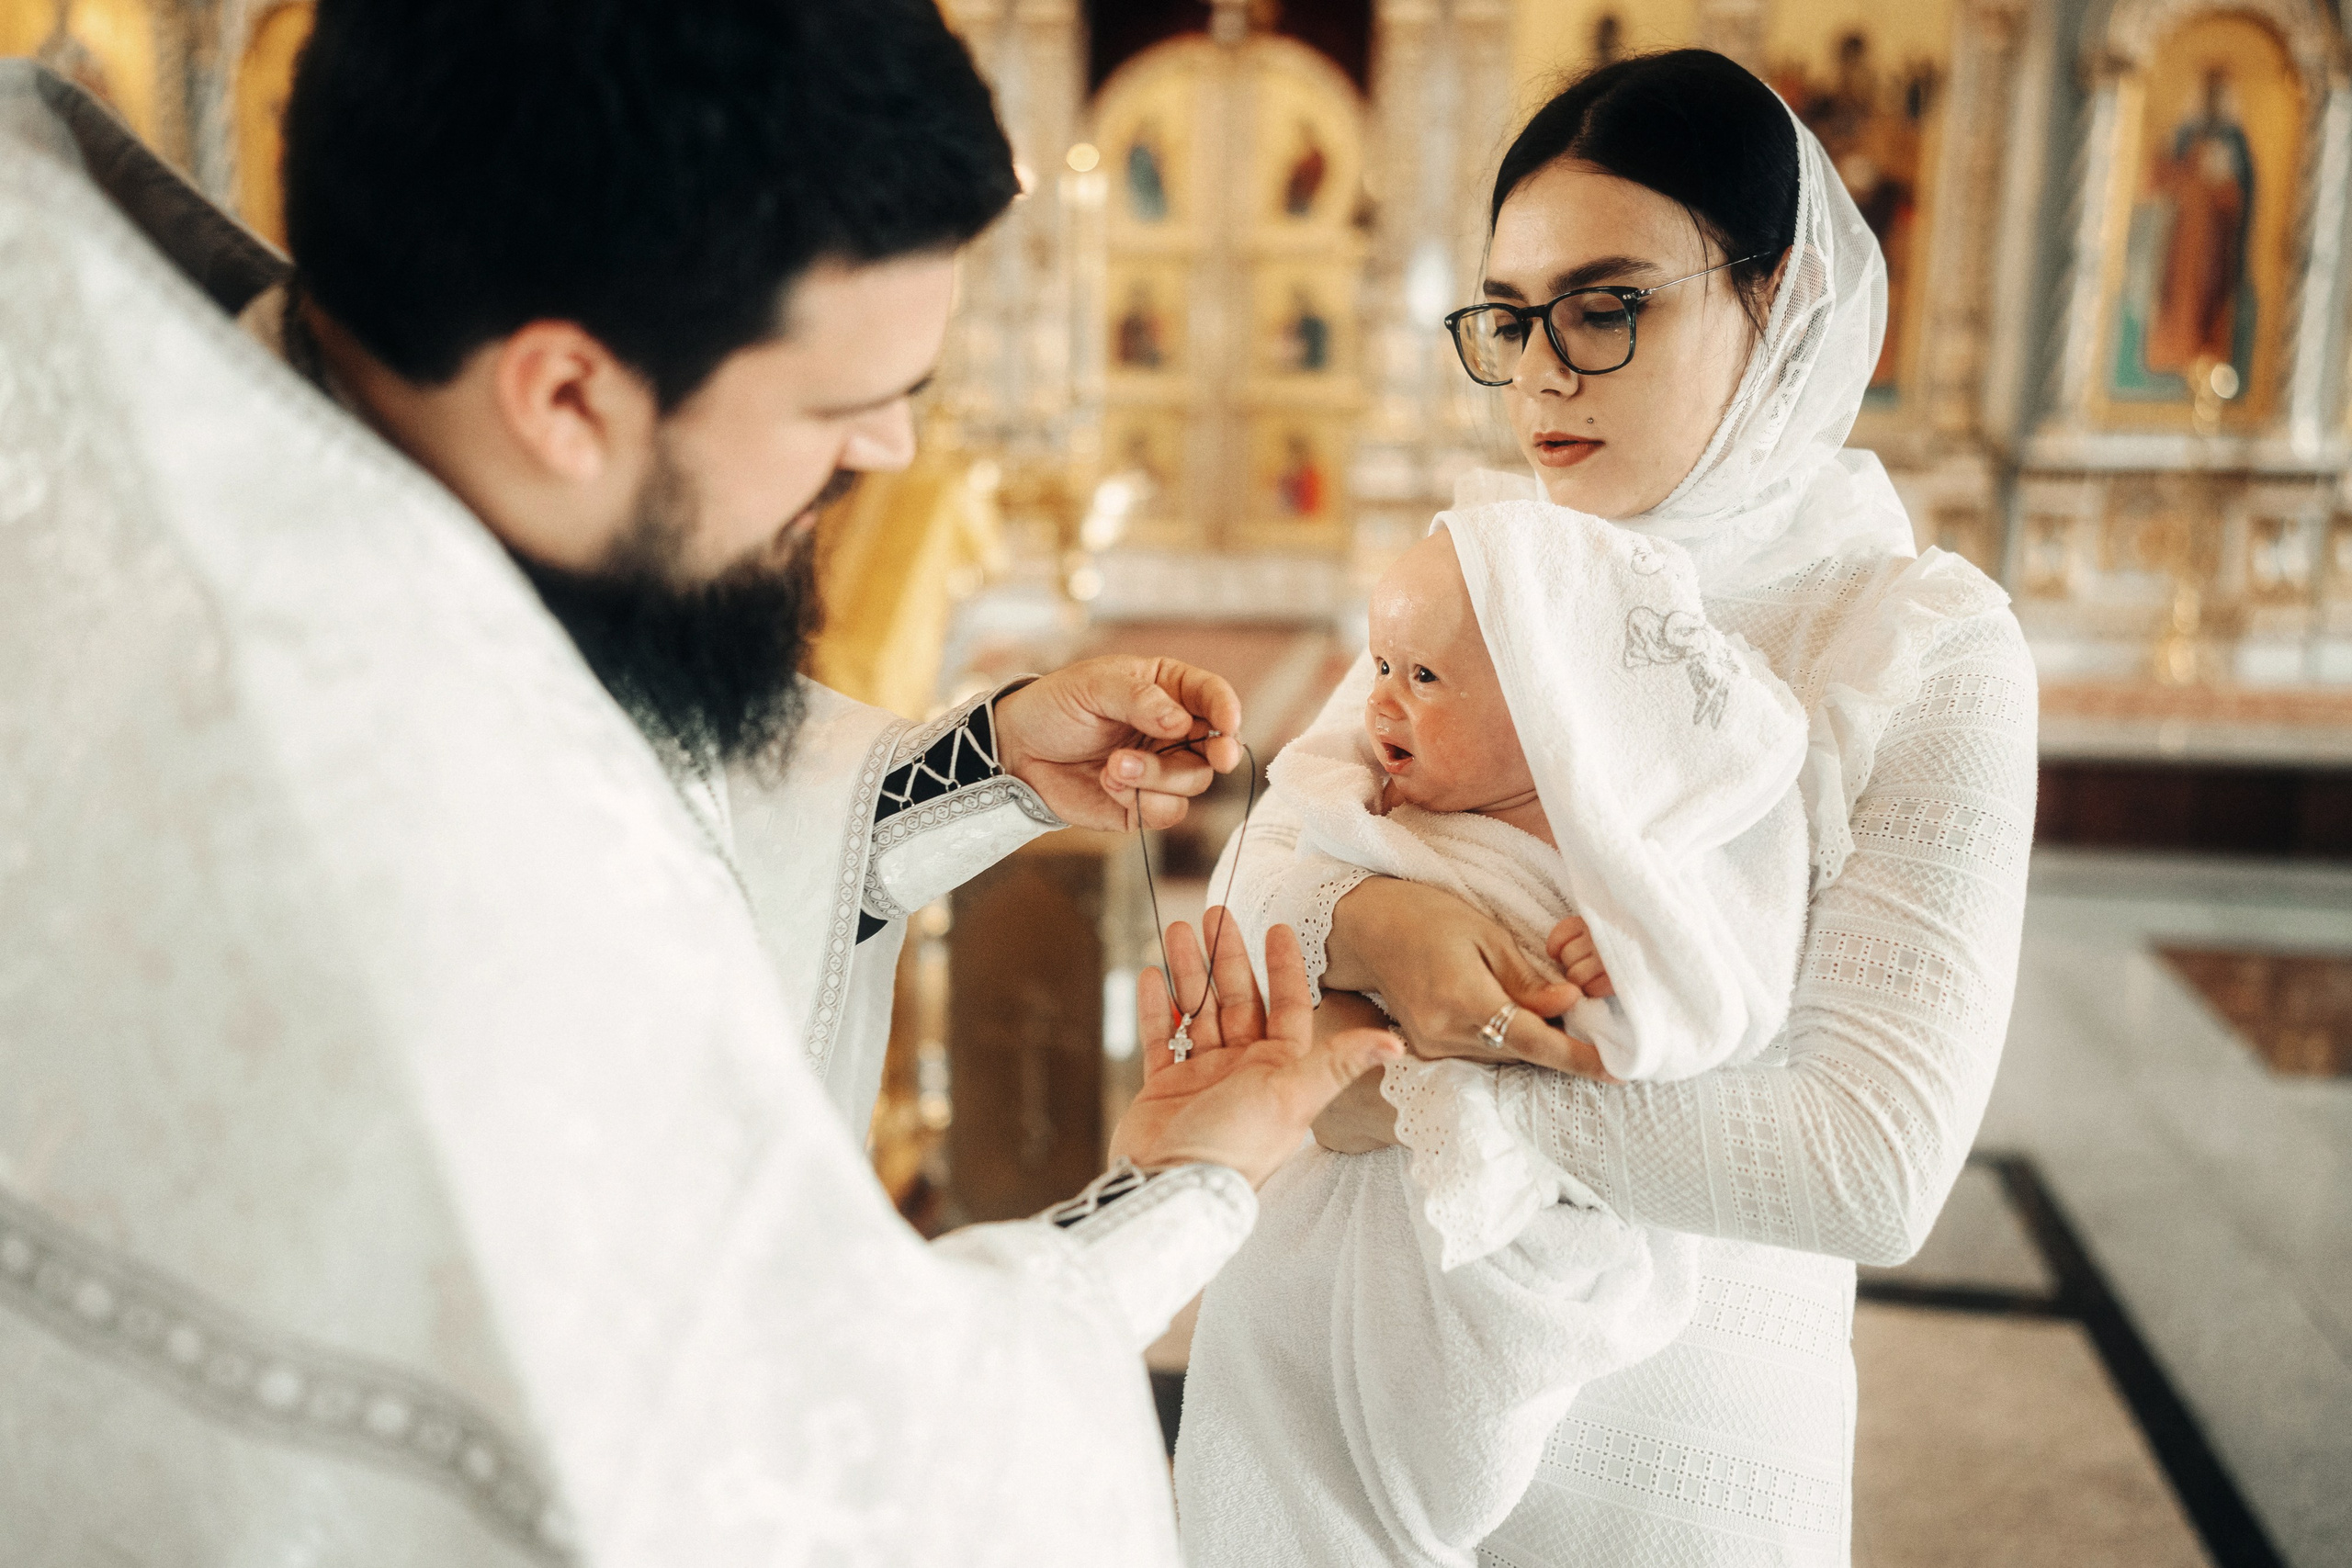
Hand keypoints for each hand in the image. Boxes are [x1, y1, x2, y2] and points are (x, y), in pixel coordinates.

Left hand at [992, 656, 1243, 830]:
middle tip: (1218, 757)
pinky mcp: (1143, 804)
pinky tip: (1108, 782)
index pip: (1212, 696)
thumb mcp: (1094, 686)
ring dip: (1158, 775)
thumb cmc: (1056, 706)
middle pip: (1215, 747)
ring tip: (1114, 765)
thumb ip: (1139, 698)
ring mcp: (1161, 770)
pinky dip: (1142, 800)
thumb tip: (1180, 721)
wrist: (1018, 751)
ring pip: (1194, 782)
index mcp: (1168, 690)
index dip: (1227, 708)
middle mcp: (1173, 732)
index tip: (1229, 722)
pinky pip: (1167, 811)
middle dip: (1217, 753)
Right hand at [1109, 911, 1403, 1188]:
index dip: (1283, 966)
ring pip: (1197, 1011)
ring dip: (1188, 971)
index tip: (1277, 926)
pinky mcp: (1164, 1088)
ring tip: (1176, 931)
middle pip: (1236, 1000)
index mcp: (1278, 1070)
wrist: (1172, 1188)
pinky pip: (1160, 1038)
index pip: (1285, 1005)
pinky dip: (1155, 1007)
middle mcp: (1243, 1070)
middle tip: (1212, 913)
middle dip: (1225, 956)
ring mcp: (1202, 1078)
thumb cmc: (1237, 1146)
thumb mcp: (1293, 1098)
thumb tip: (1398, 1044)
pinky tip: (1150, 974)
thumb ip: (1338, 1063)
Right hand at [1324, 878, 1615, 1078]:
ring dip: (1534, 1040)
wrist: (1368, 926)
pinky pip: (1481, 1050)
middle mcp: (1444, 1033)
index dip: (1579, 1057)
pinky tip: (1518, 1015)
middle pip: (1521, 1052)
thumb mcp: (1488, 935)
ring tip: (1559, 1016)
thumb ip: (1529, 980)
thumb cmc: (1428, 916)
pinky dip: (1506, 1038)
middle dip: (1561, 1043)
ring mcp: (1431, 1045)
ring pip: (1502, 1054)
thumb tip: (1571, 1005)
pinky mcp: (1426, 1047)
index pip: (1534, 1040)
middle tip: (1599, 1029)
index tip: (1619, 1067)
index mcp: (1463, 999)